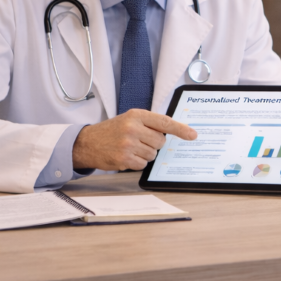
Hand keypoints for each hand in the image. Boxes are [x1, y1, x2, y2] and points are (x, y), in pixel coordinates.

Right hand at [72, 110, 197, 170]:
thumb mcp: (130, 119)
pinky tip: (126, 156)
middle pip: (161, 142)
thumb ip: (150, 123)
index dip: (181, 129)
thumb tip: (176, 131)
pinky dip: (137, 163)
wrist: (87, 143)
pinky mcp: (123, 159)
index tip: (193, 135)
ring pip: (153, 154)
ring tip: (130, 148)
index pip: (165, 122)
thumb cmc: (112, 130)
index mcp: (136, 115)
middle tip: (140, 140)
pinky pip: (142, 165)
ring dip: (145, 154)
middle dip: (154, 144)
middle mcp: (132, 128)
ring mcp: (127, 144)